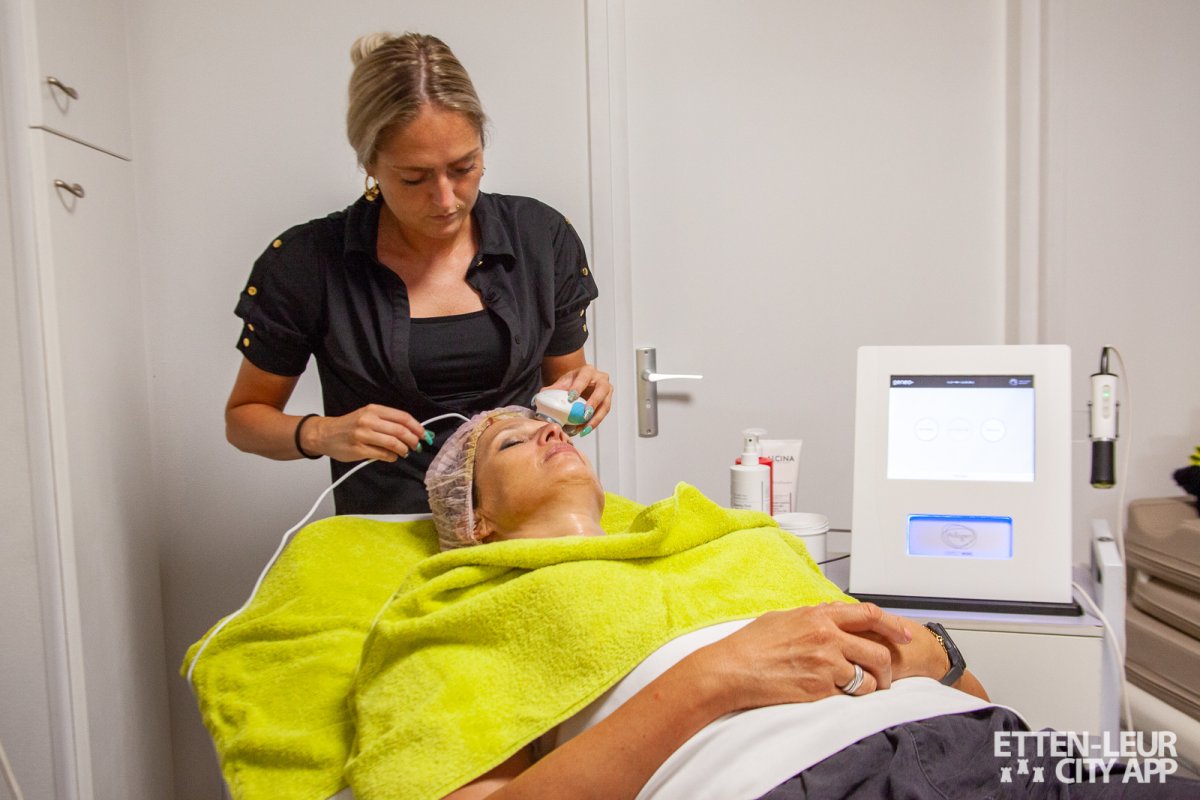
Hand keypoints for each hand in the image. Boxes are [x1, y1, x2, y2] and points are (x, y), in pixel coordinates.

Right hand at [301, 404, 427, 461]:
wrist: (325, 434)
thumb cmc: (349, 425)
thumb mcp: (367, 415)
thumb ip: (386, 421)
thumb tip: (411, 431)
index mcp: (373, 410)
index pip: (402, 417)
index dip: (417, 427)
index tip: (424, 434)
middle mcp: (368, 421)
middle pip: (400, 430)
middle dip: (413, 440)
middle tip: (416, 445)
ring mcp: (363, 435)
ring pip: (393, 443)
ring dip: (403, 450)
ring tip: (404, 452)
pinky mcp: (359, 450)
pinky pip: (383, 455)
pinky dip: (392, 457)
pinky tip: (392, 456)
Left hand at [542, 364, 611, 435]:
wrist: (582, 381)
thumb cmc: (572, 381)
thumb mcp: (563, 382)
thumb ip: (553, 388)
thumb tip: (541, 396)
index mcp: (588, 371)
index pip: (584, 377)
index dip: (578, 387)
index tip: (570, 397)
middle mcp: (601, 379)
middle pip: (602, 390)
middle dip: (594, 402)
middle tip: (584, 414)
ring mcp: (607, 391)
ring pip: (605, 405)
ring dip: (595, 418)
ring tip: (584, 429)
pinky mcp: (607, 402)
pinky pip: (603, 414)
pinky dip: (594, 423)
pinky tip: (584, 430)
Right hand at [691, 602, 911, 711]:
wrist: (732, 669)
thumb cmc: (751, 644)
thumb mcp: (784, 618)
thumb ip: (813, 617)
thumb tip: (830, 617)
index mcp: (819, 615)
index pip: (868, 615)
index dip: (893, 624)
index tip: (905, 634)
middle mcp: (827, 637)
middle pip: (878, 652)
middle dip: (886, 668)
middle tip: (882, 677)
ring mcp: (825, 663)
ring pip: (869, 678)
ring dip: (870, 686)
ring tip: (859, 690)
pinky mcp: (820, 688)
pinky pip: (850, 696)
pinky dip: (849, 698)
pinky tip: (835, 696)